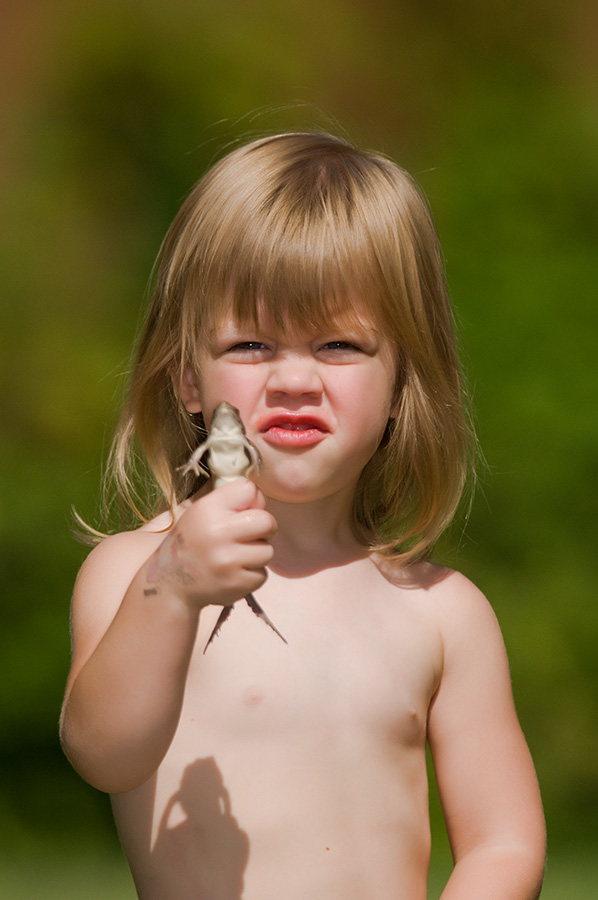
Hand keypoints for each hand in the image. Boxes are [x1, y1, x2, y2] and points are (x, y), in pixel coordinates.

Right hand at [143, 479, 275, 610]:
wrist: (171, 583)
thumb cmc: (194, 541)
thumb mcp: (202, 512)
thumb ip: (232, 501)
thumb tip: (263, 501)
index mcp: (207, 510)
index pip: (249, 489)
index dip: (251, 501)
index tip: (242, 512)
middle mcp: (216, 533)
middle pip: (267, 521)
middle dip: (264, 528)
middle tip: (250, 535)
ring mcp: (227, 561)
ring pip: (268, 550)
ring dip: (257, 554)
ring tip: (237, 556)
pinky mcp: (235, 584)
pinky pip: (262, 574)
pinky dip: (252, 574)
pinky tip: (233, 572)